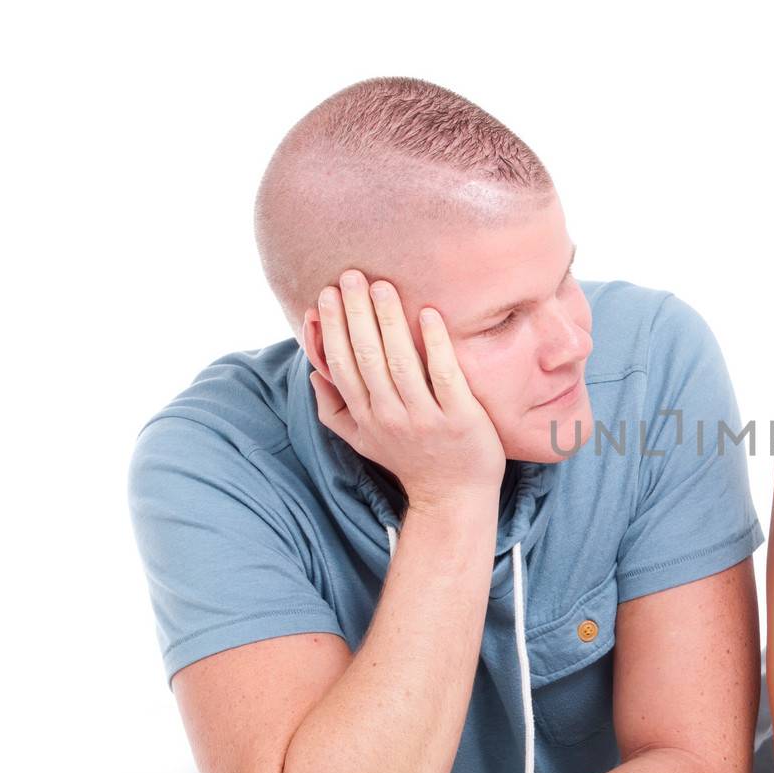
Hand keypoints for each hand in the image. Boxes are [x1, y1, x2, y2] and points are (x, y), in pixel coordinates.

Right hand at [307, 268, 505, 512]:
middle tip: (351, 275)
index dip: (331, 328)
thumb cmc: (409, 460)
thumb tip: (314, 371)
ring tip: (382, 286)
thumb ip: (334, 409)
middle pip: (366, 357)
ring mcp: (424, 418)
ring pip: (399, 361)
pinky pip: (443, 375)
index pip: (340, 365)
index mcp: (365, 416)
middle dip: (355, 314)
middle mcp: (389, 416)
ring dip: (388, 320)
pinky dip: (434, 343)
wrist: (454, 497)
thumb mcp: (363, 441)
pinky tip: (429, 313)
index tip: (326, 294)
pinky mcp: (460, 418)